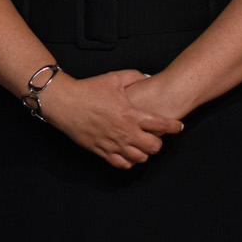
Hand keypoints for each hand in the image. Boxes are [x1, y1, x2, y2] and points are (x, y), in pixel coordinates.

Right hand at [39, 69, 183, 169]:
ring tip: (141, 145)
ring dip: (144, 153)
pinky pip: (122, 164)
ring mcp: (113, 143)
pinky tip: (127, 153)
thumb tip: (146, 77)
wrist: (64, 102)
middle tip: (156, 136)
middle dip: (159, 142)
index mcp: (131, 114)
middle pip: (154, 146)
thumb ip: (134, 76)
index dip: (174, 127)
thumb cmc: (88, 90)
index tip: (178, 127)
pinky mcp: (101, 151)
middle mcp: (125, 132)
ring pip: (140, 158)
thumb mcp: (114, 78)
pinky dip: (128, 161)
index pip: (162, 125)